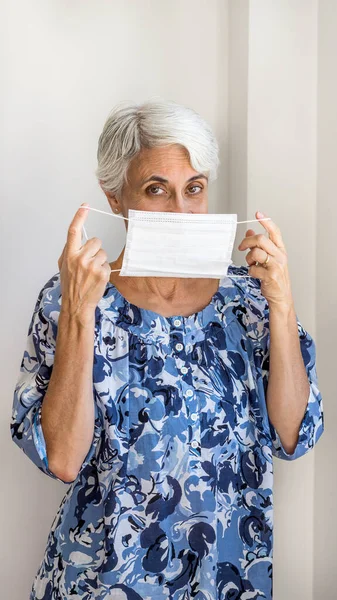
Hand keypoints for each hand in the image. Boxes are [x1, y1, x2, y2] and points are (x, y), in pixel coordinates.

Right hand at [58, 203, 110, 324]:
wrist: (76, 305)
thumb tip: (78, 238)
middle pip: (95, 241)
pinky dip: (104, 271)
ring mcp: (91, 266)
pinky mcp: (102, 273)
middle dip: (95, 249)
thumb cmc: (70, 285)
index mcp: (69, 254)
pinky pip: (107, 265)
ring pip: (103, 253)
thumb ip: (70, 251)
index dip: (79, 217)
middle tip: (89, 262)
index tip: (85, 206)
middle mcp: (79, 258)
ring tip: (92, 273)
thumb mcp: (64, 266)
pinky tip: (97, 279)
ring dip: (100, 261)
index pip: (74, 231)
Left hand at [237, 211, 293, 308]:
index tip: (258, 214)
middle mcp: (280, 256)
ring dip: (249, 259)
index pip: (275, 232)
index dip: (266, 222)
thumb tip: (249, 232)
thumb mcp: (269, 259)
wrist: (281, 296)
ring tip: (251, 264)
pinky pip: (253, 269)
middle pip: (261, 240)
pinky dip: (251, 271)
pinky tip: (255, 275)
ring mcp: (276, 265)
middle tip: (241, 247)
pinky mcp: (270, 275)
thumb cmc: (274, 277)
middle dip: (247, 242)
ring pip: (256, 253)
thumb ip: (259, 246)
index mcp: (280, 250)